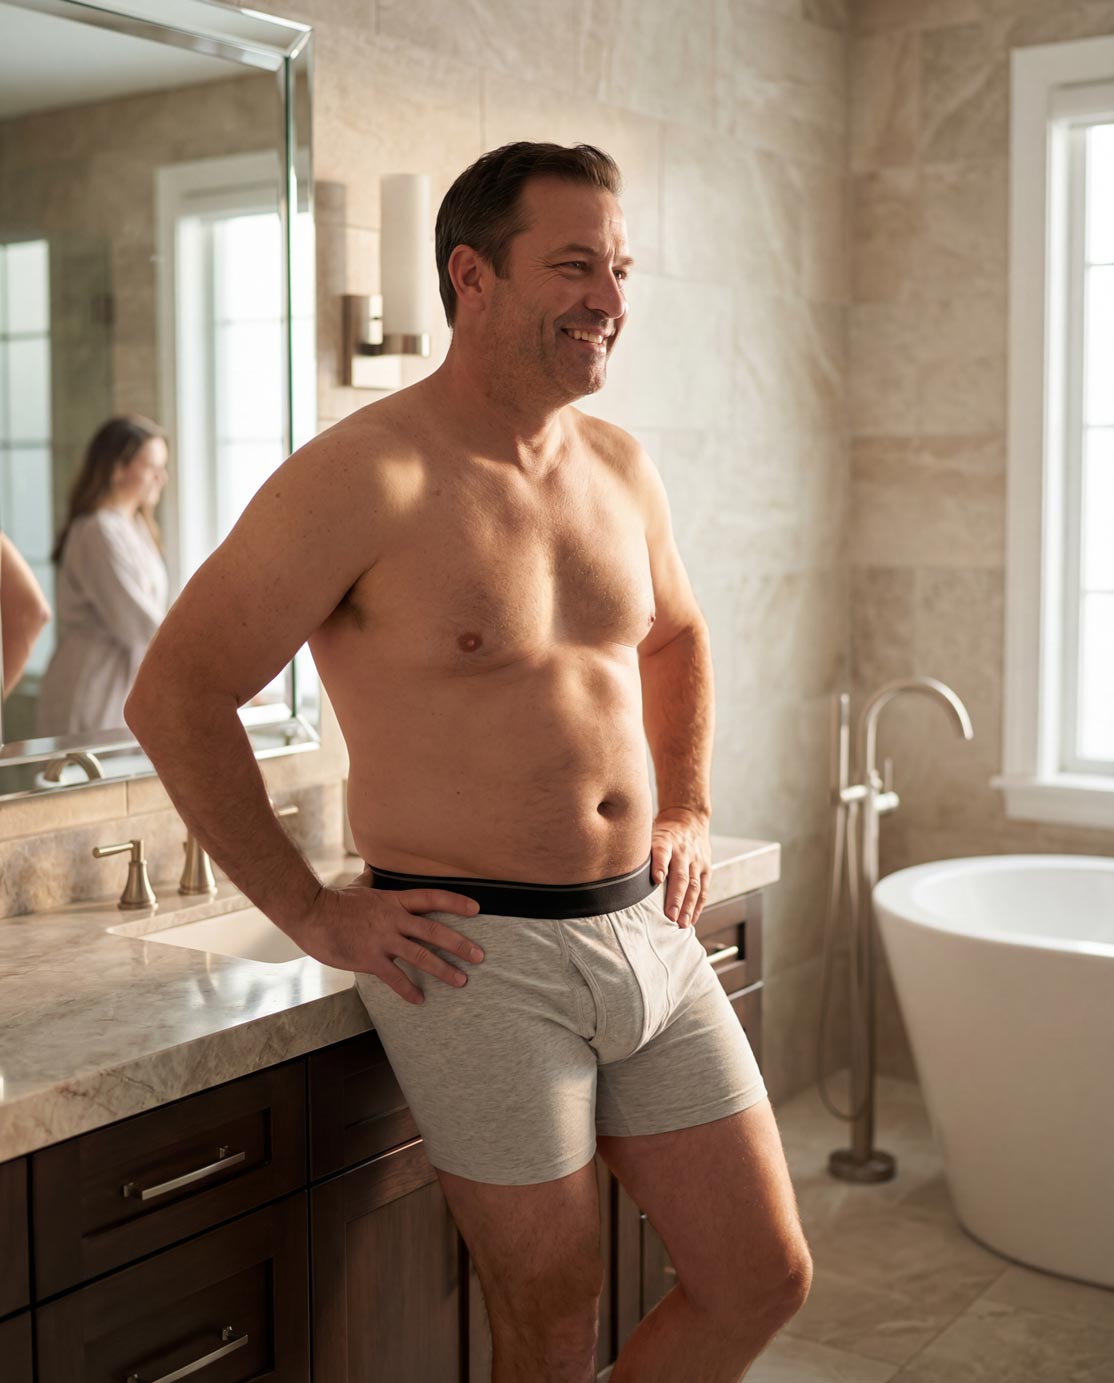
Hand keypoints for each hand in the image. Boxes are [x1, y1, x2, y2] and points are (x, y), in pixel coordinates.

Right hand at [299, 865, 483, 1004]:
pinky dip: (409, 990)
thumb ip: (370, 880)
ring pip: (421, 955)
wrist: (311, 915)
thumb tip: (372, 869)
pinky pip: (395, 978)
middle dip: (460, 944)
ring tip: (461, 981)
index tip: (476, 910)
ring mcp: (383, 940)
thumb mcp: (358, 886)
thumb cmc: (334, 901)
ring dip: (444, 969)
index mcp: (394, 901)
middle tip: (479, 956)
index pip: (432, 898)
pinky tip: (420, 1000)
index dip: (456, 903)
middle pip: (434, 931)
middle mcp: (394, 920)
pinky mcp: (370, 959)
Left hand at [650, 808, 710, 927]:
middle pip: (681, 876)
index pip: (663, 852)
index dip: (660, 866)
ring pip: (694, 885)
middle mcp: (683, 852)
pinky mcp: (706, 867)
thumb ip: (640, 852)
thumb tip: (616, 872)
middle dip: (676, 897)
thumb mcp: (650, 833)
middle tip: (670, 916)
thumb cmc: (662, 831)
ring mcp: (696, 860)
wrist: (688, 817)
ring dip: (688, 906)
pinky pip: (703, 889)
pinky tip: (691, 919)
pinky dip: (698, 906)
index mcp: (666, 841)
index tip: (657, 879)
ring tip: (682, 923)